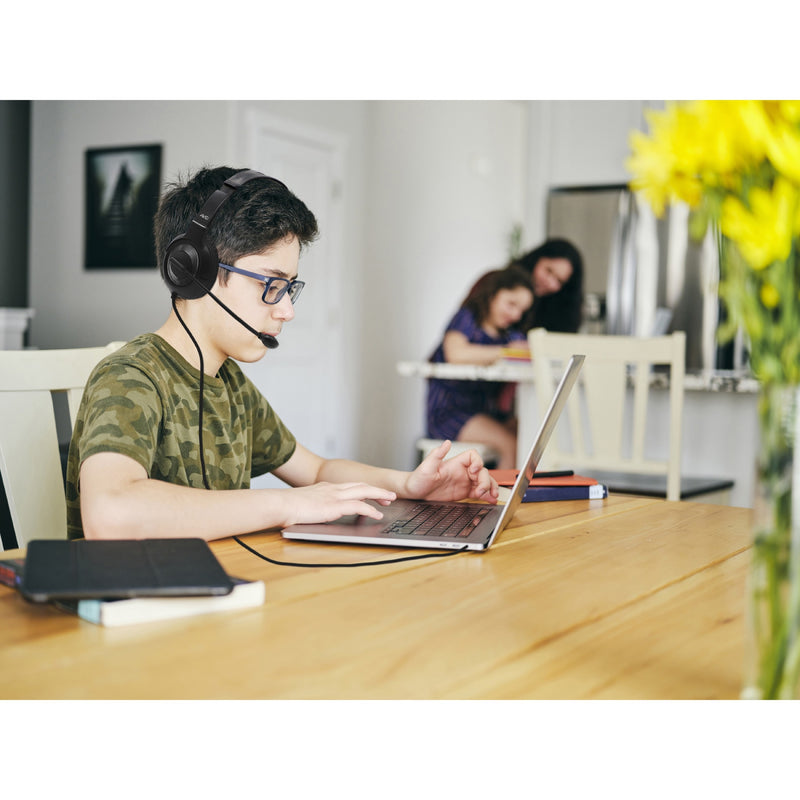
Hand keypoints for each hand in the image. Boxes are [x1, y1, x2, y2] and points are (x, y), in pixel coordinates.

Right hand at [277, 482, 395, 525]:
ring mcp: (335, 496)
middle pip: (361, 485)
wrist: (280, 504)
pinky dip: (370, 509)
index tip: (373, 492)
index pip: (350, 485)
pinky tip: (377, 514)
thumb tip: (315, 513)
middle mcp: (333, 488)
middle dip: (377, 489)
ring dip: (379, 495)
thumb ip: (314, 505)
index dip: (364, 488)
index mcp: (326, 487)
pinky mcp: (335, 505)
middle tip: (389, 495)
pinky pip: (359, 506)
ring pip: (364, 491)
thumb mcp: (304, 503)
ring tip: (390, 500)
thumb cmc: (286, 506)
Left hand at [403, 441, 498, 503]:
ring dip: (490, 487)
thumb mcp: (426, 467)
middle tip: (481, 491)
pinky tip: (491, 500)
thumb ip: (437, 454)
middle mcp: (462, 471)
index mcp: (455, 463)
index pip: (473, 456)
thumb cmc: (417, 478)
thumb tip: (447, 442)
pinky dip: (487, 496)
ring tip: (492, 496)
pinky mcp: (464, 493)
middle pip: (482, 471)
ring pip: (484, 481)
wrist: (414, 493)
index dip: (478, 462)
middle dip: (486, 480)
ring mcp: (464, 482)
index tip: (474, 471)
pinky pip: (479, 493)